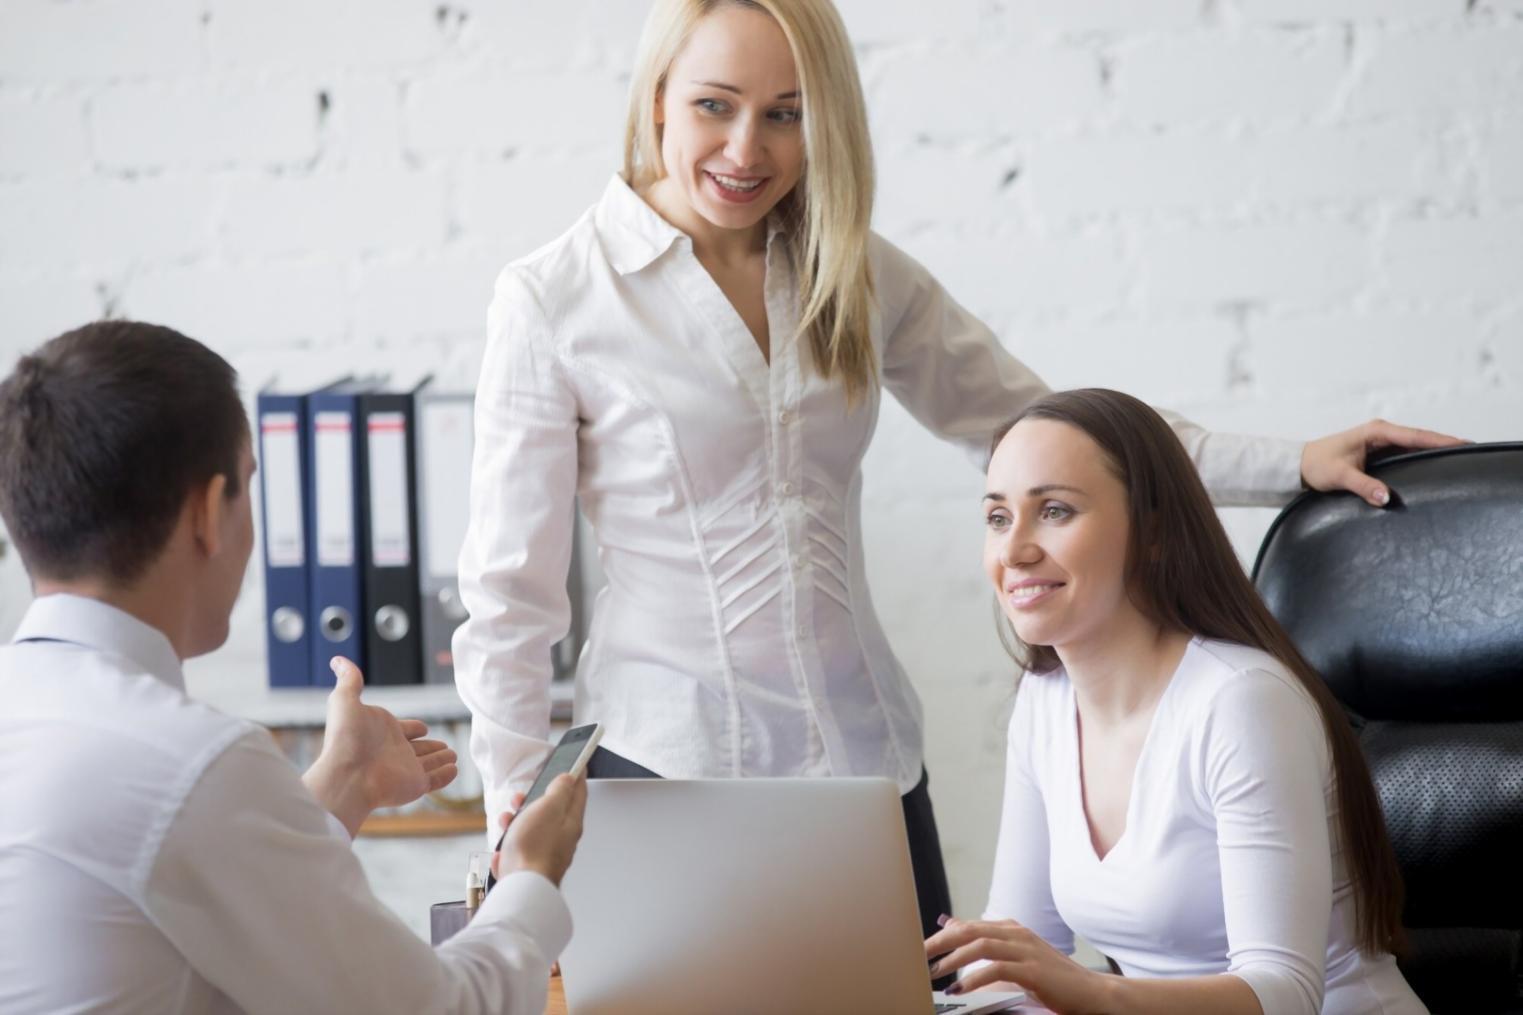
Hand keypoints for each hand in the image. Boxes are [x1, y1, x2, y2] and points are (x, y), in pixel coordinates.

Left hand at [302, 657, 457, 835]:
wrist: (347, 776)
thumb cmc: (345, 739)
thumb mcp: (345, 701)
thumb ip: (349, 680)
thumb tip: (337, 659)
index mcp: (383, 732)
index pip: (404, 729)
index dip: (413, 728)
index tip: (422, 727)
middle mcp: (395, 752)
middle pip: (419, 748)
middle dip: (431, 746)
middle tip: (445, 745)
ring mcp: (407, 770)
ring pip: (430, 763)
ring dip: (442, 758)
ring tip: (454, 755)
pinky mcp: (416, 785)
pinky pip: (437, 779)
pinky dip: (447, 775)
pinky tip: (455, 770)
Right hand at [491, 775, 586, 886]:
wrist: (520, 888)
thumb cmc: (534, 848)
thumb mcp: (549, 808)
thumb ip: (559, 791)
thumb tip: (568, 778)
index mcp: (570, 824)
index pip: (579, 794)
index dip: (576, 776)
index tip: (576, 764)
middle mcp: (561, 841)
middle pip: (552, 813)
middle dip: (535, 800)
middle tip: (522, 796)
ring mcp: (544, 856)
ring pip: (532, 831)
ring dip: (517, 822)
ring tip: (506, 821)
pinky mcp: (528, 869)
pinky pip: (518, 852)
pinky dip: (509, 847)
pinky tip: (502, 851)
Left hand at [925, 916, 1105, 1014]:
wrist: (1092, 992)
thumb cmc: (1053, 977)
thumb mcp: (1016, 955)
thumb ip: (986, 941)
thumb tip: (951, 925)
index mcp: (1011, 929)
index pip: (968, 926)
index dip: (942, 937)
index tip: (920, 949)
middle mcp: (1017, 934)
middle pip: (969, 931)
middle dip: (940, 943)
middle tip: (918, 957)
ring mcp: (1026, 950)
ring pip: (980, 946)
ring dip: (954, 960)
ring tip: (935, 974)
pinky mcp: (1033, 970)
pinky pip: (997, 969)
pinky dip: (976, 978)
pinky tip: (961, 988)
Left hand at [1301, 419, 1463, 507]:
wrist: (1298, 465)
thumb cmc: (1316, 465)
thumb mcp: (1339, 476)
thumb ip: (1363, 486)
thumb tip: (1386, 498)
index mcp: (1376, 431)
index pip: (1416, 436)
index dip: (1441, 441)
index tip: (1465, 444)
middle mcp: (1382, 434)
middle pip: (1421, 440)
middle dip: (1445, 446)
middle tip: (1473, 454)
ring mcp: (1382, 443)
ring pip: (1416, 448)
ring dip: (1434, 454)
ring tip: (1461, 463)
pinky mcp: (1380, 454)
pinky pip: (1406, 456)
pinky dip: (1421, 461)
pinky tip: (1435, 470)